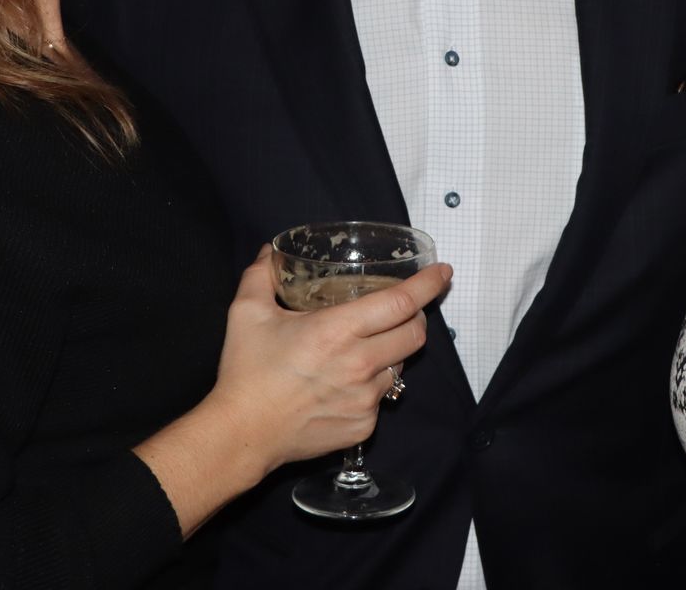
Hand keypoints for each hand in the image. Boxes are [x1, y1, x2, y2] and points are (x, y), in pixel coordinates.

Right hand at [209, 245, 450, 473]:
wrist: (243, 434)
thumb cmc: (246, 373)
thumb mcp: (247, 313)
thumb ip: (261, 275)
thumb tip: (267, 252)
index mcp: (338, 330)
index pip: (400, 302)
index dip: (428, 285)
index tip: (443, 273)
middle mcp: (360, 364)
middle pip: (415, 334)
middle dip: (416, 317)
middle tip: (401, 311)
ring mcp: (365, 399)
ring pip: (400, 367)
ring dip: (392, 353)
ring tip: (363, 350)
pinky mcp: (364, 427)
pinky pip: (381, 398)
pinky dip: (372, 386)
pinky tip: (345, 384)